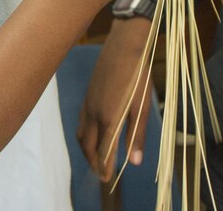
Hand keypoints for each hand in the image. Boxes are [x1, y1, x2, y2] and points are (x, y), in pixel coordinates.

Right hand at [79, 18, 153, 180]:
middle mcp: (93, 114)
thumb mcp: (142, 105)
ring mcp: (87, 104)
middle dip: (94, 163)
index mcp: (109, 118)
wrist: (124, 43)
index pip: (104, 151)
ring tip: (96, 159)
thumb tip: (135, 162)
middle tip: (101, 175)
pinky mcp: (87, 95)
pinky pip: (80, 122)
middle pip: (89, 147)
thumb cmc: (138, 74)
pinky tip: (92, 135)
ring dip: (87, 151)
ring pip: (81, 135)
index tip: (108, 180)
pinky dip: (84, 136)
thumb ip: (137, 134)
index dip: (105, 167)